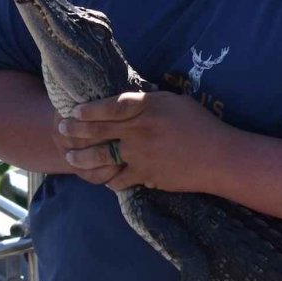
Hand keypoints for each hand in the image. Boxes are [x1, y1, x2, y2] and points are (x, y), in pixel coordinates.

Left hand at [58, 91, 227, 191]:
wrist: (219, 158)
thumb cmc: (202, 125)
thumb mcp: (176, 102)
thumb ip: (149, 102)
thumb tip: (128, 101)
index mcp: (148, 108)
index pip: (110, 106)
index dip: (89, 109)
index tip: (75, 110)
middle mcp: (140, 131)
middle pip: (98, 130)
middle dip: (75, 130)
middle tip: (62, 130)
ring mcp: (141, 155)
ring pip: (101, 157)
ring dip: (82, 157)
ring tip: (71, 156)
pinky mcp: (146, 176)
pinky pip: (118, 179)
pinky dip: (108, 178)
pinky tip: (103, 177)